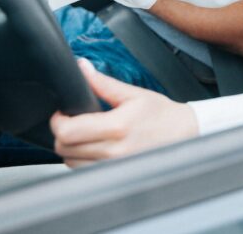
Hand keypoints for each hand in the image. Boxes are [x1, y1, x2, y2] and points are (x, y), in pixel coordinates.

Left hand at [51, 58, 197, 167]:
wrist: (185, 133)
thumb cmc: (161, 114)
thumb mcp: (133, 94)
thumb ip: (103, 83)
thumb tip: (81, 68)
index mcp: (118, 127)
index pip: (68, 132)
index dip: (58, 121)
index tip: (62, 112)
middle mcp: (115, 151)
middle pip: (64, 149)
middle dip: (62, 133)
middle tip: (72, 121)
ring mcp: (114, 167)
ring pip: (70, 162)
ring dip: (71, 148)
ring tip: (85, 134)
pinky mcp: (115, 175)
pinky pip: (84, 171)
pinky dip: (81, 159)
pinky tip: (94, 147)